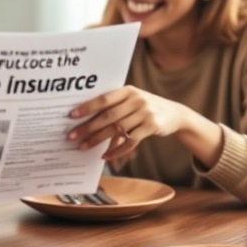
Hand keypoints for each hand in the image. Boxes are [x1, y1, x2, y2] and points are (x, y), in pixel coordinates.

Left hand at [68, 86, 186, 159]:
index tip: (72, 115)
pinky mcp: (151, 127)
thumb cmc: (145, 107)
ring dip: (98, 139)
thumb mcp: (133, 99)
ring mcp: (145, 113)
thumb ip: (115, 104)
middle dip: (88, 127)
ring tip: (84, 146)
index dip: (87, 107)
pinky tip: (105, 155)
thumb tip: (87, 116)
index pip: (104, 99)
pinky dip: (116, 150)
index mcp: (128, 90)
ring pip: (117, 129)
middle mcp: (136, 100)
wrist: (174, 114)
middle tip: (73, 136)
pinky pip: (130, 141)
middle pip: (108, 116)